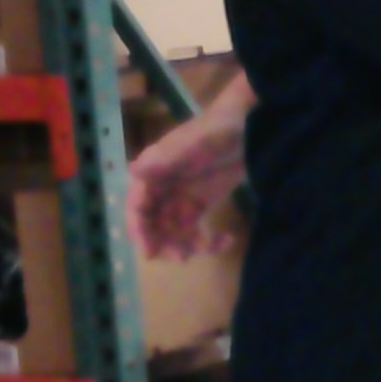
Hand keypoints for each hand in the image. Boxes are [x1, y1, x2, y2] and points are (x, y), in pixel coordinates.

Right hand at [127, 70, 252, 258]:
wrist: (246, 125)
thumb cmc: (214, 130)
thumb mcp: (191, 143)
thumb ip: (164, 158)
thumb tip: (134, 171)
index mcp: (152, 173)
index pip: (137, 208)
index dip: (140, 231)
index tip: (150, 251)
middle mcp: (161, 188)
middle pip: (153, 225)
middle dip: (164, 243)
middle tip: (183, 256)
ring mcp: (180, 198)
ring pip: (173, 232)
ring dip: (185, 246)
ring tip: (208, 248)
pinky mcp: (201, 205)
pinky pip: (195, 231)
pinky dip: (208, 241)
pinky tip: (226, 240)